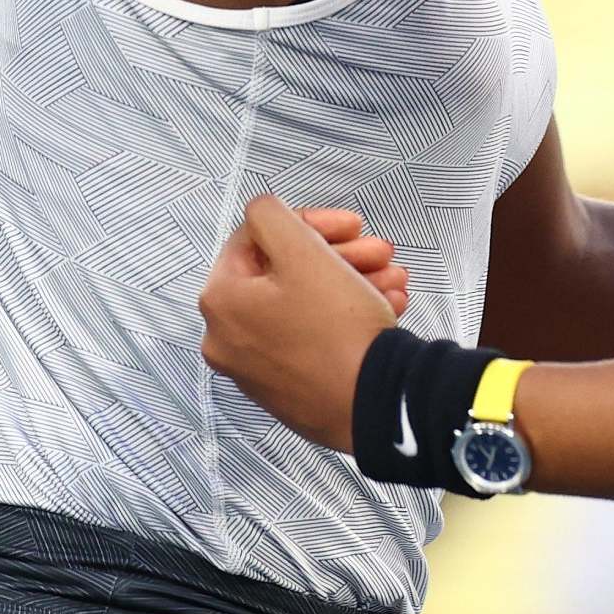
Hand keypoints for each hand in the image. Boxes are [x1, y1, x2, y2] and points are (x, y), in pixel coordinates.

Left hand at [200, 195, 400, 451]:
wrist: (373, 402)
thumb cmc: (336, 328)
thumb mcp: (303, 252)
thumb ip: (271, 215)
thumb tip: (261, 211)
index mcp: (221, 300)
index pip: (258, 237)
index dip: (312, 222)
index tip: (351, 225)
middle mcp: (228, 337)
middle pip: (285, 272)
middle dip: (340, 255)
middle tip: (379, 253)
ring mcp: (257, 367)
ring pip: (305, 303)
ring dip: (352, 281)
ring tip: (393, 280)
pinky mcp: (288, 388)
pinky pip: (313, 335)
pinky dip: (346, 315)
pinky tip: (386, 305)